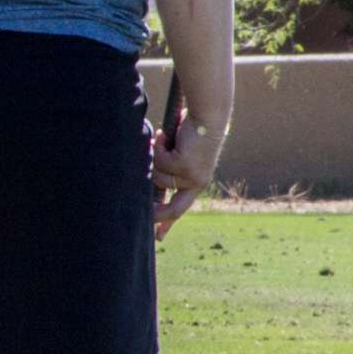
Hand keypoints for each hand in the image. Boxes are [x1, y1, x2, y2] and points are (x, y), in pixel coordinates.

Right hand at [151, 115, 222, 239]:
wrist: (207, 116)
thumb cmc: (192, 132)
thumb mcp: (178, 155)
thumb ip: (168, 170)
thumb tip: (148, 183)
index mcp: (196, 182)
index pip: (181, 208)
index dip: (168, 223)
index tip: (159, 237)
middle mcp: (197, 183)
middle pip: (174, 209)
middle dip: (158, 215)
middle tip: (144, 214)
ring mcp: (192, 176)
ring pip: (158, 178)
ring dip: (155, 159)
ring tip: (163, 142)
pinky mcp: (185, 165)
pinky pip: (159, 161)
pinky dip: (158, 146)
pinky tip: (165, 135)